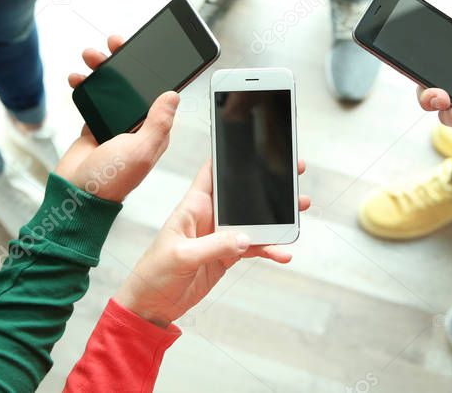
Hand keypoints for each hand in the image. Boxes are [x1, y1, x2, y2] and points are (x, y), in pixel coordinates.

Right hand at [56, 36, 177, 200]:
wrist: (75, 196)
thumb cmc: (110, 180)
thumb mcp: (140, 150)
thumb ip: (157, 123)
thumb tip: (173, 95)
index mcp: (154, 130)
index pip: (158, 91)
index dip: (153, 68)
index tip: (145, 47)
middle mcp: (137, 125)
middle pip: (134, 83)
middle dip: (124, 60)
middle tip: (114, 42)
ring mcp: (115, 125)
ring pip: (112, 86)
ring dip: (101, 68)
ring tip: (90, 56)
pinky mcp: (95, 126)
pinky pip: (93, 97)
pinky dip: (85, 85)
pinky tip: (77, 78)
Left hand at [113, 160, 310, 327]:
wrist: (152, 305)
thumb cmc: (154, 273)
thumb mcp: (181, 256)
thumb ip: (213, 246)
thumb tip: (244, 238)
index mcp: (193, 206)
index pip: (212, 173)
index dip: (230, 158)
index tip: (254, 146)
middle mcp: (208, 217)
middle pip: (242, 195)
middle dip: (267, 186)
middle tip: (293, 176)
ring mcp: (219, 236)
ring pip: (253, 221)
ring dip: (275, 217)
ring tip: (300, 210)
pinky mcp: (226, 255)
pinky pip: (253, 247)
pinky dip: (269, 249)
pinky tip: (282, 253)